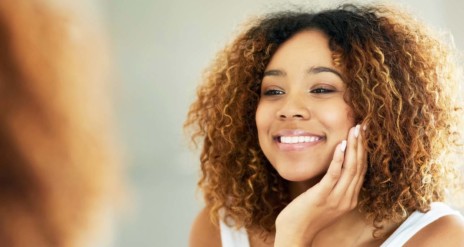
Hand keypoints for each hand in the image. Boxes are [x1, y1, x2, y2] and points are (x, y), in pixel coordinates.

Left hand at [274, 124, 366, 246]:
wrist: (295, 234)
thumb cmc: (306, 216)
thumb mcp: (326, 200)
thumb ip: (333, 187)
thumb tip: (334, 169)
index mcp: (350, 198)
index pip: (361, 170)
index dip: (364, 150)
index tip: (364, 134)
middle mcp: (348, 198)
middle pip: (359, 166)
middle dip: (362, 144)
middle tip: (364, 125)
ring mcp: (337, 198)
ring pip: (351, 168)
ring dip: (354, 147)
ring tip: (355, 130)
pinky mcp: (323, 196)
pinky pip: (334, 174)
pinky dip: (339, 158)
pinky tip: (341, 145)